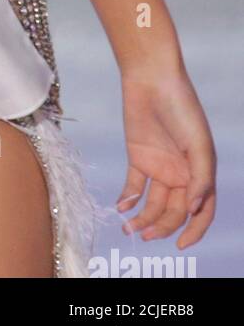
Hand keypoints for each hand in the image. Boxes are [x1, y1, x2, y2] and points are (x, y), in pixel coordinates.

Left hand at [115, 63, 215, 250]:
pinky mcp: (138, 157)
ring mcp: (160, 167)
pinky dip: (128, 199)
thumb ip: (200, 179)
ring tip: (130, 229)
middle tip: (145, 236)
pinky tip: (121, 207)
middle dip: (162, 227)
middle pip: (174, 212)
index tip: (181, 246)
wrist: (152, 79)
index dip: (195, 231)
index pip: (202, 212)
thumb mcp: (199, 144)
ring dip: (143, 218)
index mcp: (201, 173)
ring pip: (153, 203)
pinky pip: (134, 186)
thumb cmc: (182, 108)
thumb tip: (193, 210)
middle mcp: (181, 174)